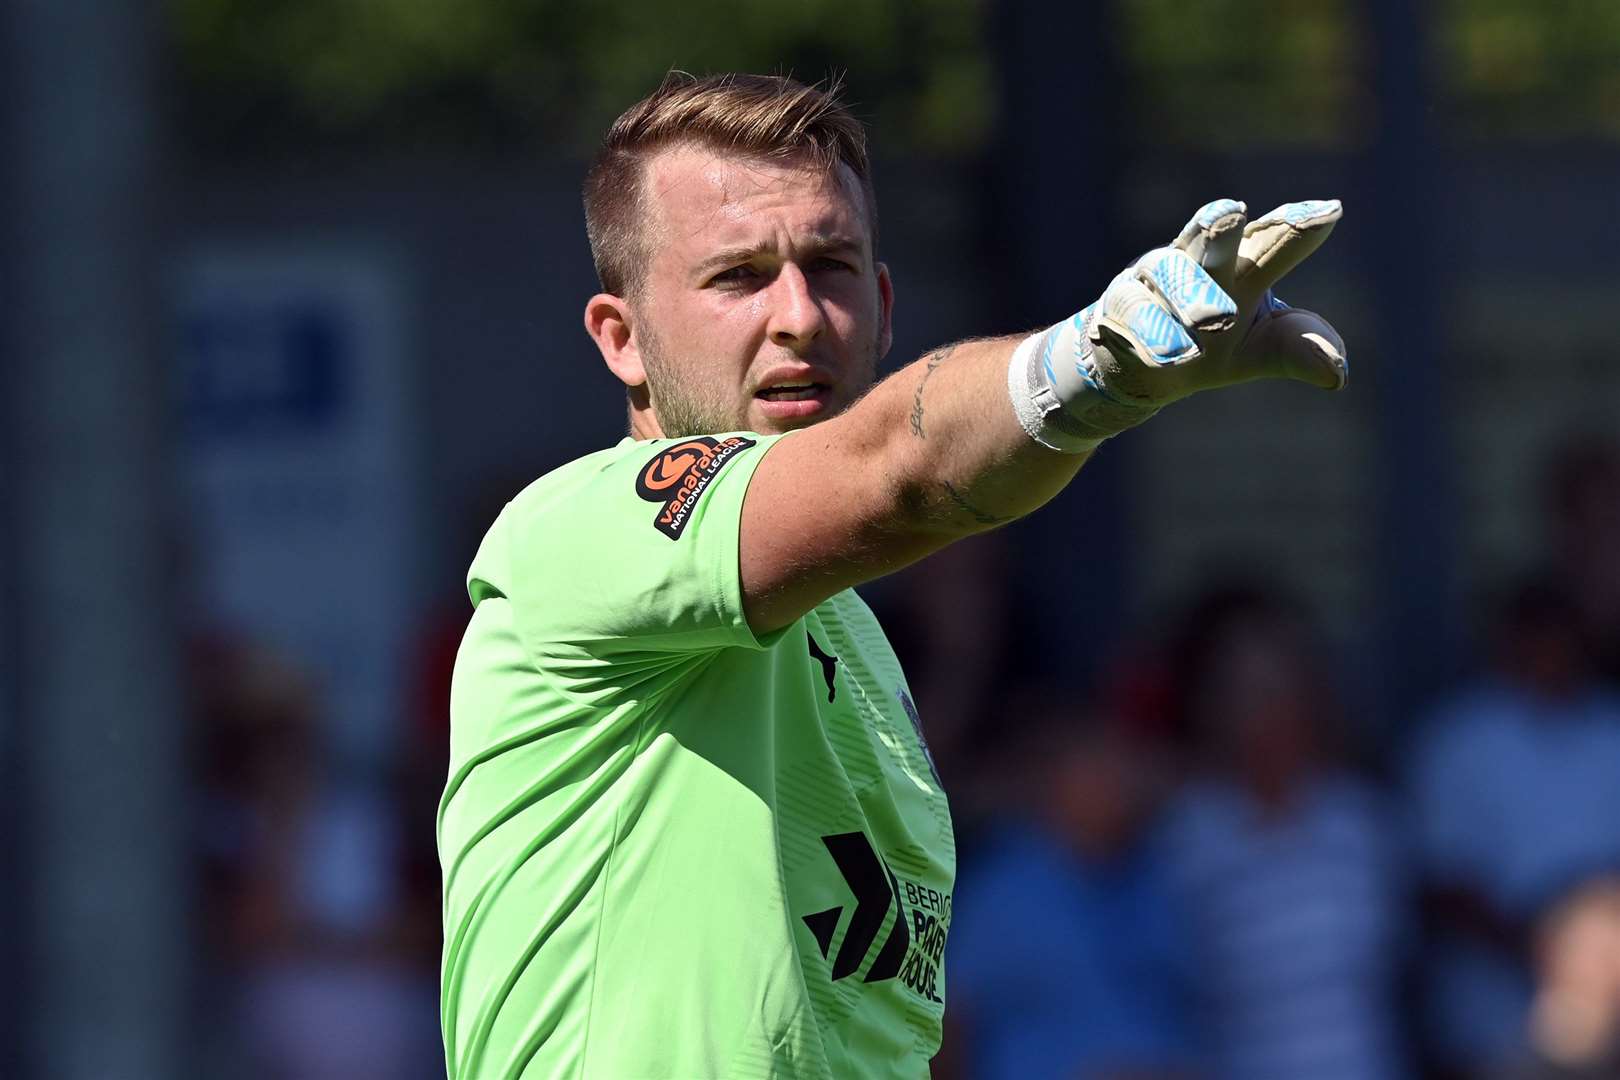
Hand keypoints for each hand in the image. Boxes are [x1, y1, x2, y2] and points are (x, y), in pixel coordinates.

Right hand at [1007, 199, 1347, 450]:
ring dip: (1189, 292)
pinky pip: (1132, 314)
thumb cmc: (1211, 345)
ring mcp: (1152, 279)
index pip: (1271, 236)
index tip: (1328, 212)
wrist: (1137, 369)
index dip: (1295, 224)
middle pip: (1211, 235)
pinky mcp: (1118, 309)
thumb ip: (1299, 348)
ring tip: (1216, 319)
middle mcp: (1197, 259)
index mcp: (1242, 260)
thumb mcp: (1262, 350)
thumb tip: (1337, 375)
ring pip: (1167, 271)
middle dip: (1221, 225)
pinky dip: (1151, 333)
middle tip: (1233, 210)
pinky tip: (1171, 355)